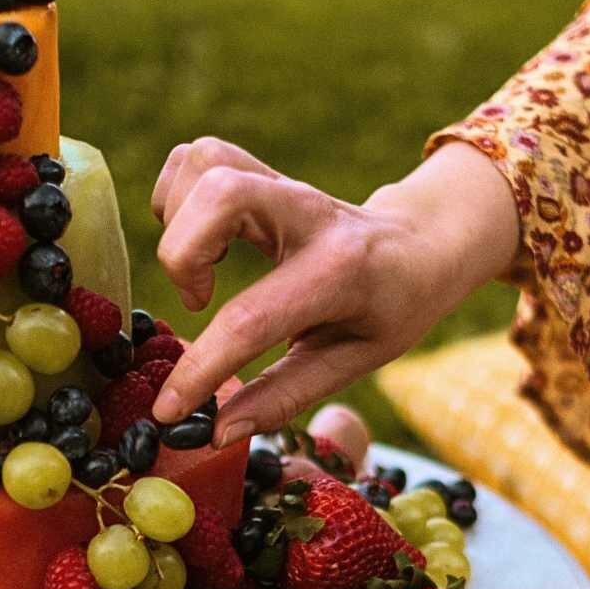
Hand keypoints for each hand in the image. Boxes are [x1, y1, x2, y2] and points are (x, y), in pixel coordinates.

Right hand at [150, 136, 517, 446]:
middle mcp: (310, 215)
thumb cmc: (391, 310)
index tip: (168, 409)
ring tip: (203, 270)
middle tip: (201, 302)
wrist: (421, 245)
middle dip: (182, 254)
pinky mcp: (264, 172)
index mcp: (341, 273)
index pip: (252, 319)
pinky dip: (179, 196)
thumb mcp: (353, 362)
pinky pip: (199, 157)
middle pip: (221, 193)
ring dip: (179, 219)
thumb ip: (284, 396)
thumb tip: (219, 431)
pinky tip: (201, 239)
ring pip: (206, 163)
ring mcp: (285, 186)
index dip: (200, 370)